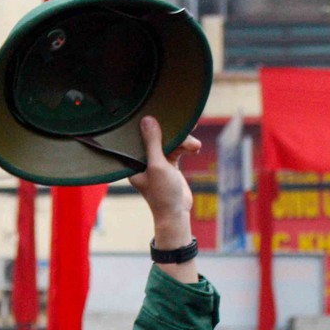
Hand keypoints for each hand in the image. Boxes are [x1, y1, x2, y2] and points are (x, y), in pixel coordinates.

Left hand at [128, 116, 200, 281]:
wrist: (176, 215)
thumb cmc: (163, 194)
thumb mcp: (157, 166)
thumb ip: (153, 143)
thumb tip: (147, 119)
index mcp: (133, 161)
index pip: (140, 135)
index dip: (152, 124)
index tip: (163, 114)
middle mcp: (142, 160)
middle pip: (158, 137)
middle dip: (174, 133)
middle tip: (189, 125)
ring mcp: (156, 162)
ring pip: (170, 142)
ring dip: (184, 142)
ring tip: (196, 147)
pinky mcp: (169, 166)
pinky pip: (177, 150)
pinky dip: (186, 148)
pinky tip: (195, 149)